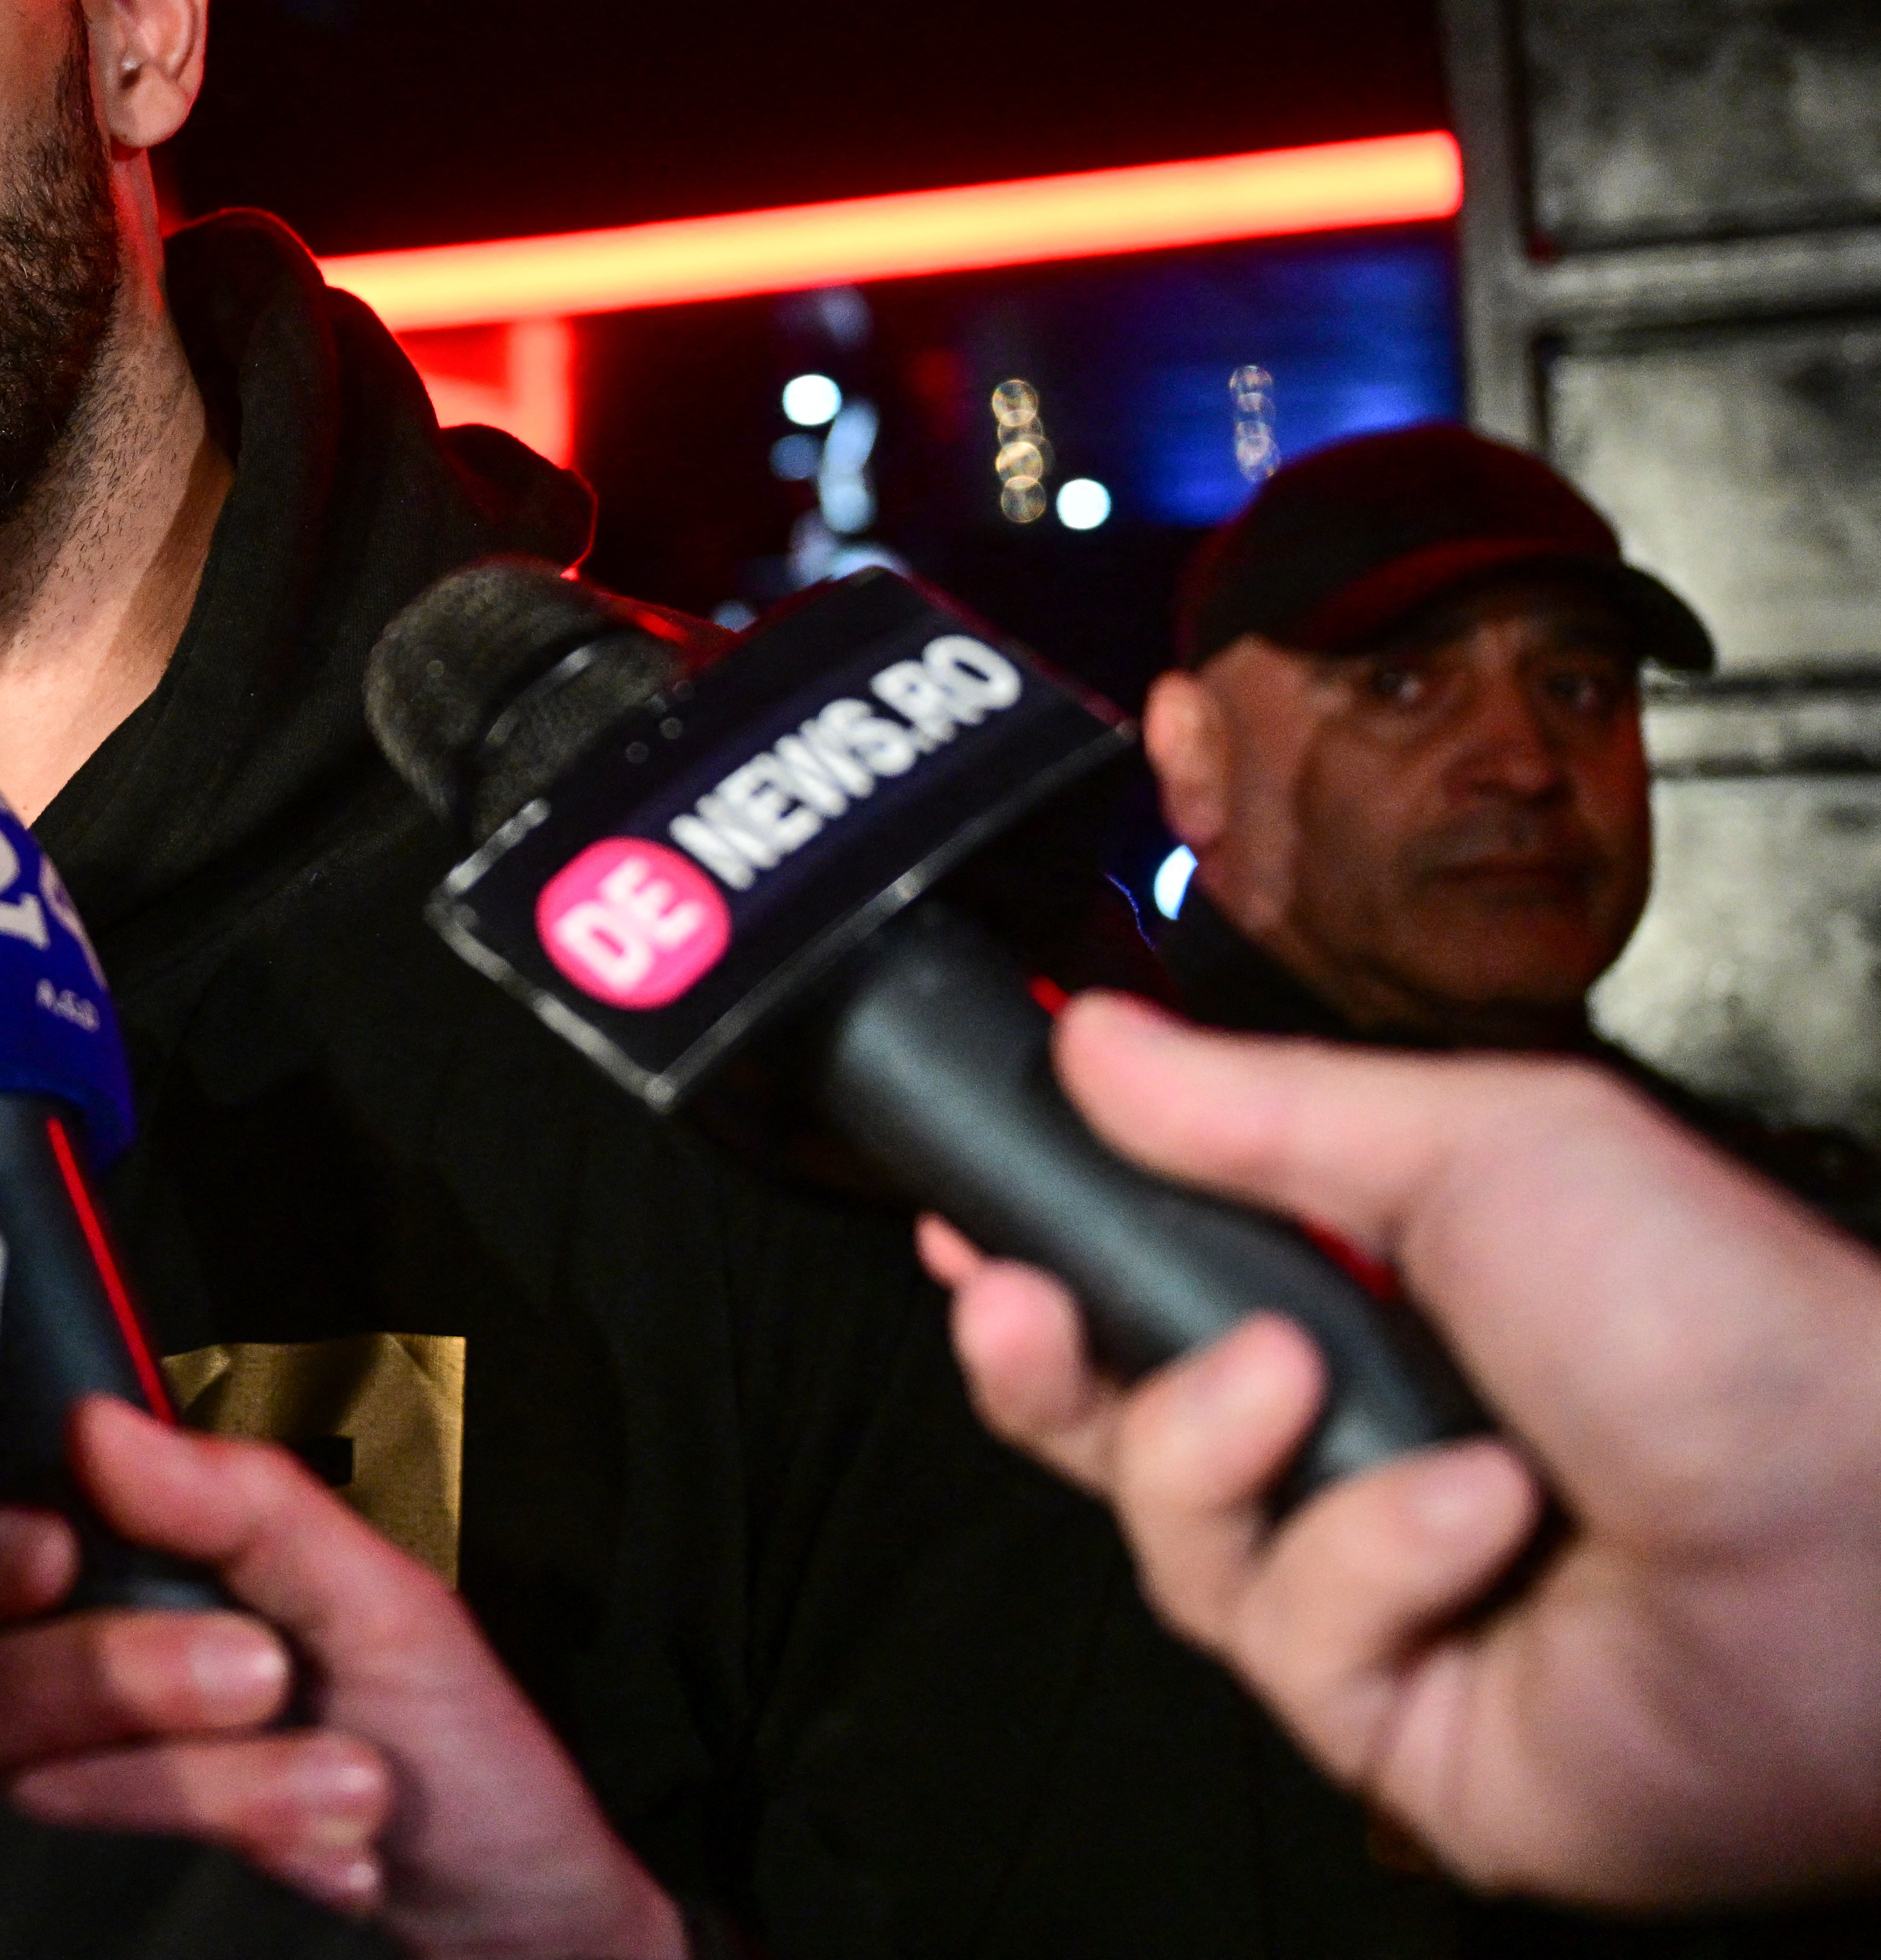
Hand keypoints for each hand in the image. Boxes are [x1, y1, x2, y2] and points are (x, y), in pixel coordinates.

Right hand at [0, 1401, 682, 1959]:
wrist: (516, 1922)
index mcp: (143, 1595)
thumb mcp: (380, 1605)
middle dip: (122, 1675)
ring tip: (353, 1785)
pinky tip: (326, 1862)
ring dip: (222, 1787)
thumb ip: (244, 1505)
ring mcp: (101, 1803)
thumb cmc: (458, 1763)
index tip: (53, 1554)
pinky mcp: (121, 1883)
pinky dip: (243, 1854)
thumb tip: (103, 1426)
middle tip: (262, 1671)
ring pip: (48, 1785)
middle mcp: (95, 1698)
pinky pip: (103, 1870)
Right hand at [921, 990, 1880, 1907]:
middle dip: (1041, 1365)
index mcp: (1382, 1309)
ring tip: (1311, 1386)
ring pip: (1172, 1534)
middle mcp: (1364, 1452)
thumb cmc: (1727, 1322)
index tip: (968, 1223)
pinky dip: (1364, 1557)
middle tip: (1016, 1305)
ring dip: (1216, 1446)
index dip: (1043, 1266)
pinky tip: (1474, 1515)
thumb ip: (1257, 1103)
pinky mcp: (1400, 1725)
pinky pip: (1285, 1639)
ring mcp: (1382, 1597)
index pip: (1154, 1295)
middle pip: (1118, 1431)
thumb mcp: (1474, 1142)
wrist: (1870, 1537)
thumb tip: (1091, 1034)